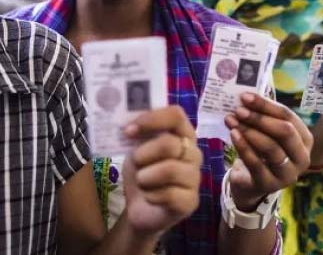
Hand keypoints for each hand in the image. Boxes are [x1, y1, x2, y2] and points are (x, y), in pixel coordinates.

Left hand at [122, 106, 201, 236]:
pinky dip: (150, 196)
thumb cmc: (143, 172)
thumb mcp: (136, 149)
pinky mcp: (191, 201)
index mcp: (182, 134)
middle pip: (169, 144)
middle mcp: (193, 153)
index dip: (152, 119)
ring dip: (145, 177)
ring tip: (142, 182)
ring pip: (169, 170)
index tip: (129, 130)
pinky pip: (169, 194)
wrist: (141, 207)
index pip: (176, 115)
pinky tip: (150, 197)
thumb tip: (128, 124)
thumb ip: (137, 133)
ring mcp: (195, 177)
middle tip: (136, 163)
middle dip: (143, 155)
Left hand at [224, 93, 312, 210]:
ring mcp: (288, 174)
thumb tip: (246, 97)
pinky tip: (233, 134)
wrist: (251, 183)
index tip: (245, 96)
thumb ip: (262, 117)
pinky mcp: (270, 185)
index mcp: (305, 139)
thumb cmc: (261, 151)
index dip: (266, 105)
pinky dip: (243, 147)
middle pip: (285, 132)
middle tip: (239, 109)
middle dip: (260, 118)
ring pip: (271, 148)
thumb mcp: (267, 133)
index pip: (288, 116)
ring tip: (231, 120)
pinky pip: (256, 163)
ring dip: (249, 131)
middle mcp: (302, 157)